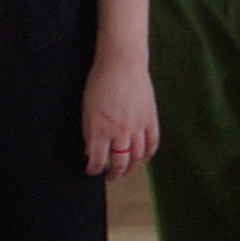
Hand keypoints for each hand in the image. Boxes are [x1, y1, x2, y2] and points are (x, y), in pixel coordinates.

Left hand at [81, 56, 158, 177]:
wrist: (122, 64)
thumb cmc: (100, 82)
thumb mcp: (87, 109)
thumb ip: (89, 131)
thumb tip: (91, 148)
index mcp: (99, 129)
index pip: (98, 160)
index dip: (95, 169)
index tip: (93, 171)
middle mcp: (119, 132)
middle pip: (120, 162)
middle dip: (115, 173)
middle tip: (111, 176)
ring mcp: (137, 126)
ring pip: (138, 156)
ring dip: (132, 166)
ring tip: (128, 169)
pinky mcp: (150, 119)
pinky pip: (152, 142)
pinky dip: (149, 153)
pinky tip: (144, 157)